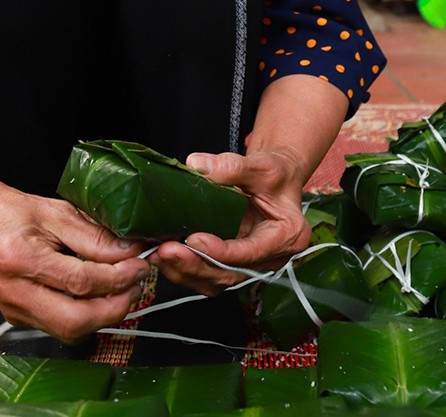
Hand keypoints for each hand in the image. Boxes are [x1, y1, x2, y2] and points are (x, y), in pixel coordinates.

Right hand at [0, 177, 148, 343]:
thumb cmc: (16, 212)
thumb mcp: (58, 212)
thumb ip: (94, 237)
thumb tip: (129, 253)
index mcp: (20, 259)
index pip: (80, 282)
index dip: (118, 278)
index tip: (140, 266)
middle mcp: (14, 292)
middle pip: (74, 320)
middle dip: (114, 308)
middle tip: (137, 286)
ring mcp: (13, 310)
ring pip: (69, 331)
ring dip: (103, 316)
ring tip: (122, 291)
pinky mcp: (17, 318)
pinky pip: (59, 328)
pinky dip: (86, 317)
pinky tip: (99, 297)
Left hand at [148, 148, 309, 295]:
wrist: (275, 183)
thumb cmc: (275, 176)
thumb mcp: (260, 166)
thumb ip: (232, 166)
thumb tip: (197, 165)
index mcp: (287, 236)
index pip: (252, 252)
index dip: (221, 252)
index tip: (194, 240)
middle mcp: (270, 259)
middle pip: (230, 273)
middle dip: (195, 265)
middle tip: (166, 251)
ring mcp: (250, 266)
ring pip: (215, 280)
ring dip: (184, 270)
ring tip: (157, 254)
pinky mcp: (231, 266)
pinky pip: (207, 276)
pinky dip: (184, 269)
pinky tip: (162, 257)